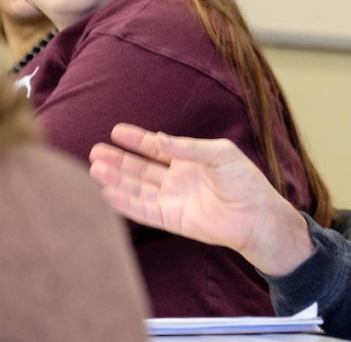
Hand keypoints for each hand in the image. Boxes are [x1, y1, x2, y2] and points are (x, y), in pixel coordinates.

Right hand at [89, 123, 314, 275]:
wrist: (256, 216)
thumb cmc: (245, 182)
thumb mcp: (220, 154)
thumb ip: (189, 148)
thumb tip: (160, 139)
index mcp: (190, 160)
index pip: (157, 148)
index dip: (137, 139)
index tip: (116, 131)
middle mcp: (177, 179)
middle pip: (140, 168)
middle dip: (118, 160)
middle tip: (95, 150)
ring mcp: (173, 200)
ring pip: (137, 188)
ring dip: (116, 179)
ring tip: (94, 168)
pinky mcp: (171, 219)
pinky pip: (143, 210)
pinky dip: (125, 203)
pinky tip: (107, 194)